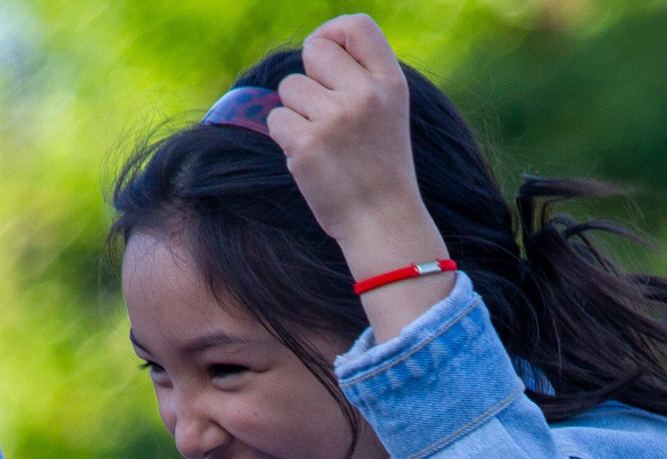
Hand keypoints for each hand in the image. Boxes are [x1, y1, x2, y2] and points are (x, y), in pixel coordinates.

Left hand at [268, 15, 454, 338]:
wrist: (382, 224)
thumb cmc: (380, 168)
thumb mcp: (389, 113)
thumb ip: (362, 78)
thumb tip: (317, 48)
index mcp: (390, 85)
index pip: (358, 26)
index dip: (334, 33)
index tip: (327, 54)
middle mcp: (364, 96)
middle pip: (314, 51)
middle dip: (309, 76)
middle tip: (322, 111)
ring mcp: (334, 120)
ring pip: (290, 89)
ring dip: (297, 113)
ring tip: (324, 144)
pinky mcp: (306, 145)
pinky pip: (276, 120)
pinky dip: (286, 140)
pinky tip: (310, 160)